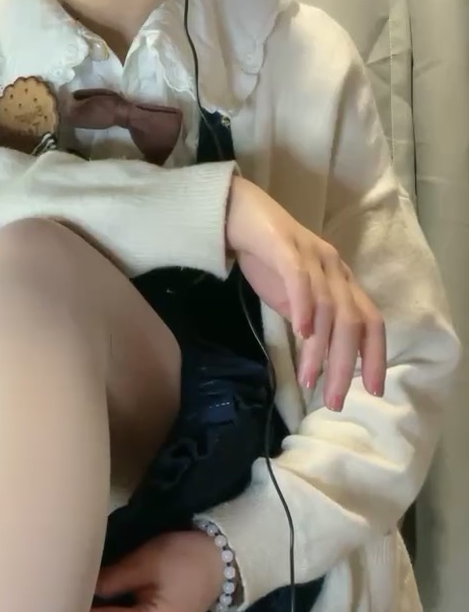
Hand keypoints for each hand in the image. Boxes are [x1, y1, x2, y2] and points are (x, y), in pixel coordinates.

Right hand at [226, 176, 386, 410]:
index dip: (375, 357)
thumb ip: (311, 320)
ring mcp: (312, 256)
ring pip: (328, 308)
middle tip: (333, 400)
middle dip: (345, 366)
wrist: (235, 211)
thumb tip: (318, 359)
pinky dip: (304, 307)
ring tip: (310, 379)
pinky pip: (300, 279)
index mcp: (341, 281)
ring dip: (320, 349)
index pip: (371, 322)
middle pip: (352, 323)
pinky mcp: (285, 246)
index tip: (372, 391)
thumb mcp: (295, 295)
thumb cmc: (265, 256)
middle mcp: (335, 268)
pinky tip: (300, 333)